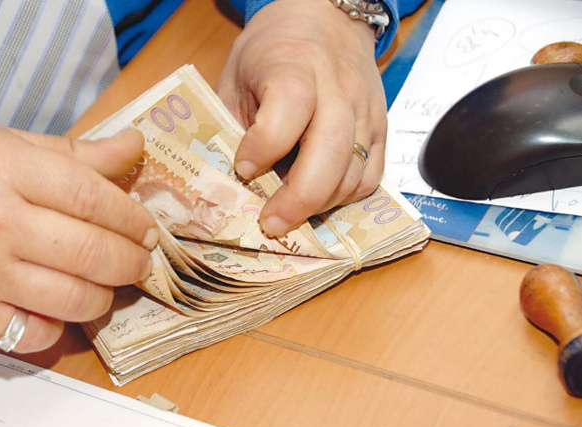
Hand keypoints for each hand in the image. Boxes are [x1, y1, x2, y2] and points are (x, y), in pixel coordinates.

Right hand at [0, 124, 156, 352]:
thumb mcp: (10, 143)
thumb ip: (78, 152)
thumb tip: (136, 146)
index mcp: (4, 166)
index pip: (93, 198)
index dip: (132, 218)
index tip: (148, 230)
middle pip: (90, 253)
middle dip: (131, 262)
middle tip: (141, 261)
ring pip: (73, 299)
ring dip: (104, 296)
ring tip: (106, 283)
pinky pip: (35, 334)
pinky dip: (58, 327)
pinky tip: (59, 307)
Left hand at [217, 0, 386, 236]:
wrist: (325, 19)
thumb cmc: (271, 51)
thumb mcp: (237, 75)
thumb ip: (231, 124)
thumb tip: (227, 183)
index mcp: (295, 64)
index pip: (290, 105)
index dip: (265, 144)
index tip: (243, 167)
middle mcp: (338, 87)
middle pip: (332, 149)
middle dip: (300, 197)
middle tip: (270, 223)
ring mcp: (366, 110)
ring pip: (355, 171)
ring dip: (321, 204)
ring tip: (289, 215)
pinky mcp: (381, 128)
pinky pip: (372, 176)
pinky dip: (345, 197)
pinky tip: (319, 200)